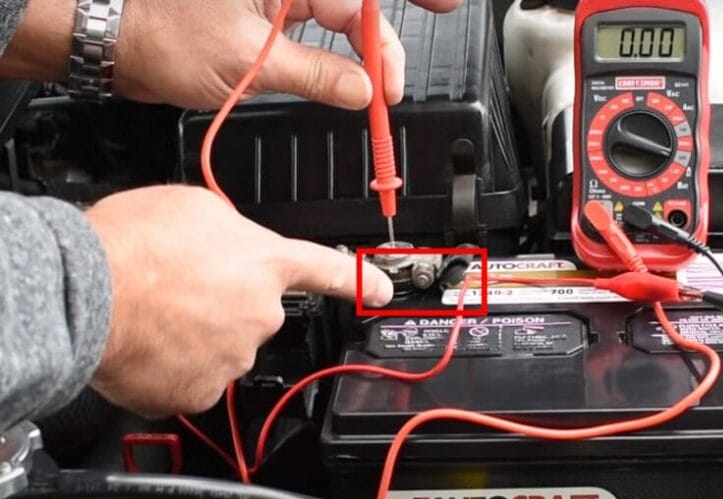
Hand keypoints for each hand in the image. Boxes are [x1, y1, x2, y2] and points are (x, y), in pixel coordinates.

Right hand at [85, 185, 393, 416]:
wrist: (86, 294)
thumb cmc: (131, 244)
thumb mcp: (194, 206)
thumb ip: (231, 230)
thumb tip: (230, 244)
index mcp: (266, 264)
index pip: (327, 271)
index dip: (359, 281)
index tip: (383, 290)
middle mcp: (260, 315)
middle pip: (255, 312)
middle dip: (225, 303)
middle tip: (179, 288)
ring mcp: (233, 358)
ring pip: (223, 347)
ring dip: (197, 333)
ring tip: (156, 312)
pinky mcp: (200, 393)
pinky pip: (193, 379)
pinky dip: (173, 366)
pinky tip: (149, 343)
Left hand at [116, 0, 460, 108]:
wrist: (111, 40)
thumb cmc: (159, 34)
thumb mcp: (249, 61)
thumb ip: (316, 75)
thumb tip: (363, 90)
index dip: (401, 14)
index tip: (437, 22)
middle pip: (353, 8)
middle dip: (382, 45)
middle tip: (393, 89)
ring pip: (337, 22)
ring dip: (360, 56)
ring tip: (376, 93)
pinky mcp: (264, 17)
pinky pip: (314, 34)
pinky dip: (334, 59)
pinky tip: (347, 81)